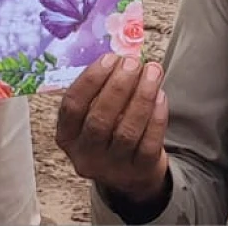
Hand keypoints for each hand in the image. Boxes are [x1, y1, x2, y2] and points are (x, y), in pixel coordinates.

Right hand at [55, 54, 169, 206]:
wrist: (130, 171)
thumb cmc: (110, 129)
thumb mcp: (93, 113)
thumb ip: (100, 89)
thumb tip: (122, 57)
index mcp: (67, 136)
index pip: (72, 107)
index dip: (90, 80)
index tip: (109, 59)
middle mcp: (86, 155)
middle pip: (99, 120)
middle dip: (119, 86)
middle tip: (133, 63)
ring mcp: (112, 167)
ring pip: (126, 132)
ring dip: (141, 96)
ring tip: (152, 71)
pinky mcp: (139, 171)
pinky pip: (149, 143)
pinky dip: (156, 117)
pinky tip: (160, 95)